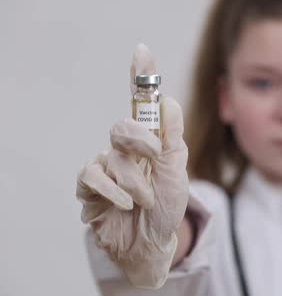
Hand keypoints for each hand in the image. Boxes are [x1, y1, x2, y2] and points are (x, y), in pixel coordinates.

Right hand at [76, 44, 188, 288]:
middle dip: (142, 145)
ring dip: (135, 182)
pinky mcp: (90, 185)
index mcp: (151, 140)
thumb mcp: (177, 174)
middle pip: (124, 125)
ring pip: (113, 156)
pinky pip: (93, 174)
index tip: (141, 51)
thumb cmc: (166, 207)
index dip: (141, 76)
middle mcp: (127, 147)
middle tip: (154, 163)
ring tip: (144, 201)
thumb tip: (168, 100)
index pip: (143, 104)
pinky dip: (113, 191)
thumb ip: (172, 139)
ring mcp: (106, 164)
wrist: (150, 244)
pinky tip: (125, 205)